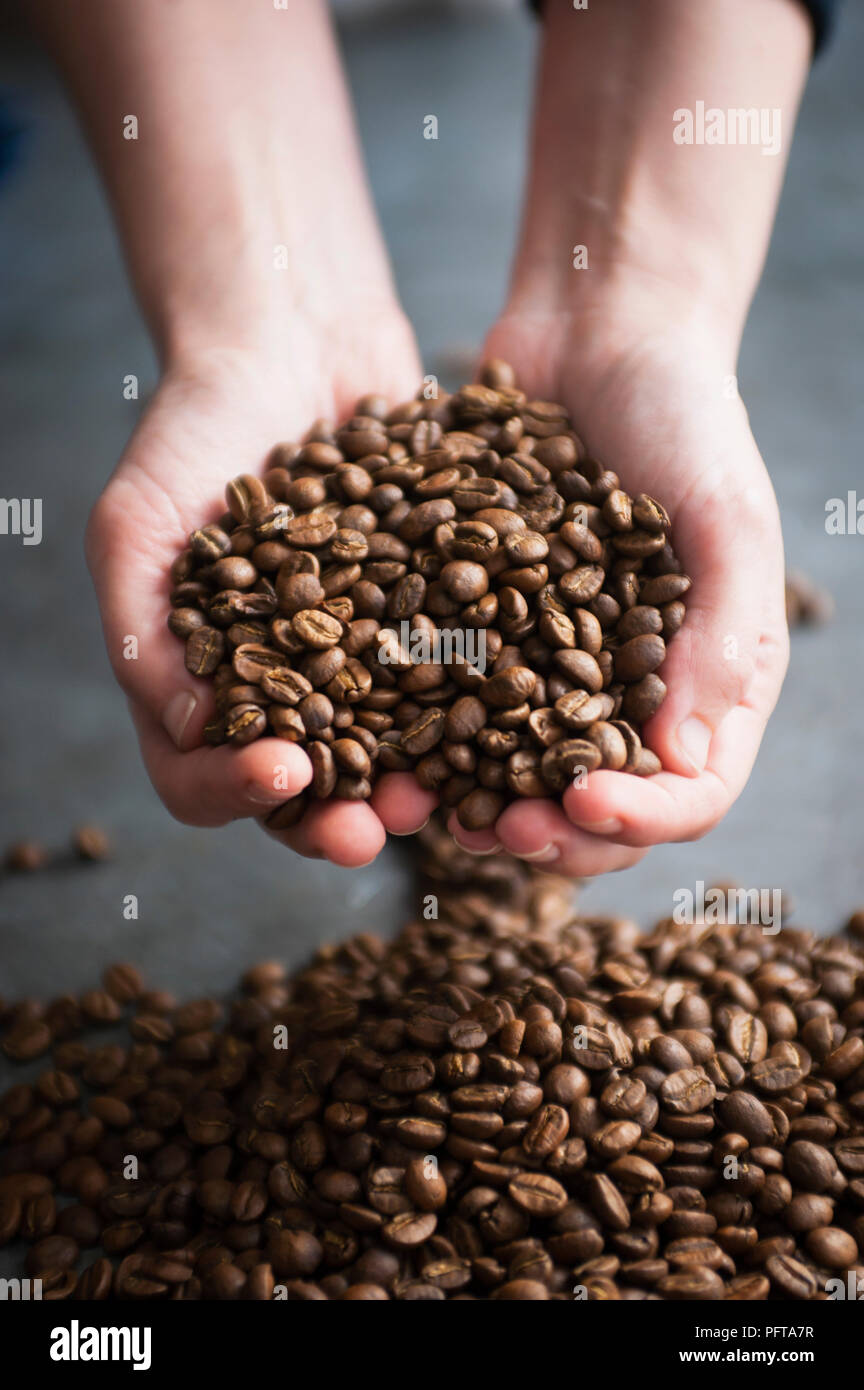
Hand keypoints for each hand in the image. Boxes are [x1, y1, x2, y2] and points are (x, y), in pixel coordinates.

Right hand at [86, 329, 436, 867]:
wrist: (293, 339)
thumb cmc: (193, 428)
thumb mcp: (139, 523)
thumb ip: (144, 631)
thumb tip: (192, 732)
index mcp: (199, 682)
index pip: (199, 773)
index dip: (235, 789)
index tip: (283, 768)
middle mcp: (280, 686)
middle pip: (301, 788)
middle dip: (332, 816)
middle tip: (372, 829)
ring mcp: (356, 660)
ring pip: (383, 755)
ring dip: (407, 784)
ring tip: (443, 795)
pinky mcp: (426, 623)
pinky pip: (448, 683)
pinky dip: (470, 711)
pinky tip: (500, 716)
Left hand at [445, 297, 788, 874]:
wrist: (598, 336)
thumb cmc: (684, 419)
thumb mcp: (726, 520)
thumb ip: (722, 639)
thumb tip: (687, 761)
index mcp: (708, 683)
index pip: (690, 791)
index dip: (640, 818)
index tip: (581, 804)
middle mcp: (631, 693)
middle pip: (600, 807)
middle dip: (551, 832)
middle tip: (496, 829)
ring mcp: (555, 670)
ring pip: (521, 774)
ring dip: (481, 805)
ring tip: (435, 812)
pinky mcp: (486, 634)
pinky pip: (459, 706)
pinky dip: (429, 737)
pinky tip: (387, 748)